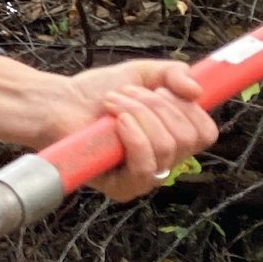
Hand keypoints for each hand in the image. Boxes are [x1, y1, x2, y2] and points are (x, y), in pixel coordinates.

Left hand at [0, 55, 215, 202]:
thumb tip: (197, 91)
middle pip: (189, 138)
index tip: (162, 89)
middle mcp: (164, 161)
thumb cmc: (97, 92)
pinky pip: (146, 167)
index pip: (205, 133)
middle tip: (127, 94)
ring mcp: (145, 177)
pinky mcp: (123, 188)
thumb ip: (174, 73)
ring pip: (168, 148)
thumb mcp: (143, 73)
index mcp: (174, 138)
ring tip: (114, 102)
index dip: (189, 109)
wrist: (57, 103)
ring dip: (141, 114)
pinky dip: (135, 137)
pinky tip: (118, 121)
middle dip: (158, 106)